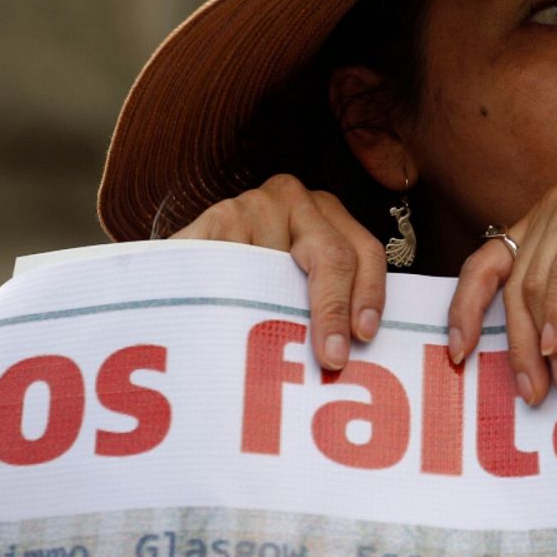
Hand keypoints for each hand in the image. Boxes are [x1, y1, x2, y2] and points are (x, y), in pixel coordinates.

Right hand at [171, 174, 384, 370]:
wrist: (185, 267)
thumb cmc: (249, 281)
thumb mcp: (292, 283)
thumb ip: (322, 304)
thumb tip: (350, 356)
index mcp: (327, 214)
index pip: (365, 251)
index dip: (371, 295)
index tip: (364, 336)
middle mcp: (296, 199)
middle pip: (334, 256)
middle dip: (335, 311)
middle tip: (332, 358)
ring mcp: (257, 204)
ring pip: (281, 270)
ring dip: (276, 313)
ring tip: (268, 349)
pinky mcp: (219, 217)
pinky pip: (238, 267)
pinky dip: (237, 301)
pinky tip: (230, 324)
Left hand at [445, 186, 556, 405]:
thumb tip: (517, 362)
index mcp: (548, 226)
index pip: (485, 264)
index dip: (465, 309)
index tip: (459, 357)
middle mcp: (556, 208)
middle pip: (507, 282)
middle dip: (513, 343)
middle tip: (527, 393)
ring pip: (533, 283)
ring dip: (542, 342)